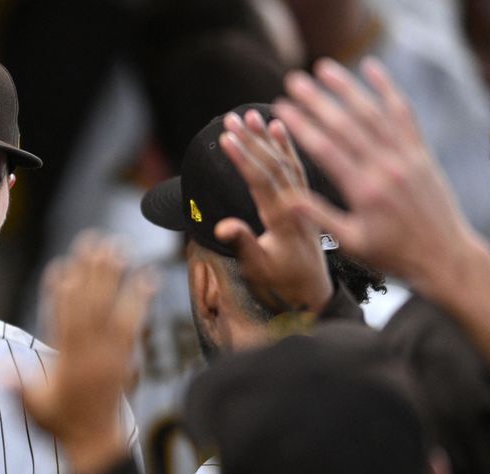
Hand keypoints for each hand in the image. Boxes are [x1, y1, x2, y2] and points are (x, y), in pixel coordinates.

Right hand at [22, 233, 155, 473]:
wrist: (95, 444)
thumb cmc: (60, 424)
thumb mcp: (34, 406)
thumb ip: (20, 385)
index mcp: (66, 363)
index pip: (62, 320)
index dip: (61, 292)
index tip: (62, 265)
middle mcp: (90, 355)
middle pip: (90, 306)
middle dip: (91, 273)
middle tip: (95, 242)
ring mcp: (111, 356)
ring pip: (113, 310)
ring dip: (116, 278)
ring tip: (119, 248)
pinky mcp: (126, 358)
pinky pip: (134, 325)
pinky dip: (140, 301)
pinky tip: (147, 278)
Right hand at [215, 109, 332, 312]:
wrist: (315, 292)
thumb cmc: (284, 283)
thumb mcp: (259, 269)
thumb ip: (243, 244)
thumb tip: (224, 226)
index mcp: (286, 219)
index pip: (263, 180)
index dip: (244, 157)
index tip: (227, 137)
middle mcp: (299, 205)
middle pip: (275, 163)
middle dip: (252, 139)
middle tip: (232, 118)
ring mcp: (305, 201)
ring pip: (288, 161)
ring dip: (269, 137)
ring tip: (251, 115)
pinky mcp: (308, 200)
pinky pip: (300, 167)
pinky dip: (288, 145)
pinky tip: (280, 127)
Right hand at [273, 57, 480, 290]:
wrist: (444, 256)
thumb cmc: (394, 255)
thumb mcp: (352, 243)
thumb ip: (320, 217)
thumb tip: (287, 200)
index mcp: (364, 191)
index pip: (326, 150)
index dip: (301, 126)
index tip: (280, 109)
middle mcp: (386, 168)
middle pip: (346, 125)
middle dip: (316, 100)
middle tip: (293, 81)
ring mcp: (406, 156)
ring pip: (373, 113)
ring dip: (347, 88)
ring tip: (323, 68)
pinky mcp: (420, 152)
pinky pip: (403, 114)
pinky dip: (387, 90)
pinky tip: (372, 70)